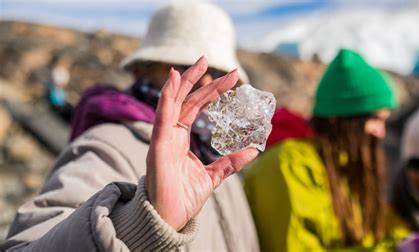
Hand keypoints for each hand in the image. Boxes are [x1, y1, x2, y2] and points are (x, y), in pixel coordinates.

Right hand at [145, 56, 258, 230]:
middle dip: (199, 80)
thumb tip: (254, 151)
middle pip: (186, 100)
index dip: (210, 91)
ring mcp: (163, 138)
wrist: (169, 218)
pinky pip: (162, 117)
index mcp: (180, 139)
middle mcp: (170, 134)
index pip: (196, 108)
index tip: (229, 78)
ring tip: (199, 63)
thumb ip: (231, 162)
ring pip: (173, 102)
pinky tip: (174, 78)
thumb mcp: (213, 176)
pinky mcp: (158, 146)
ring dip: (184, 81)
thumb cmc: (184, 197)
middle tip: (212, 60)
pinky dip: (167, 97)